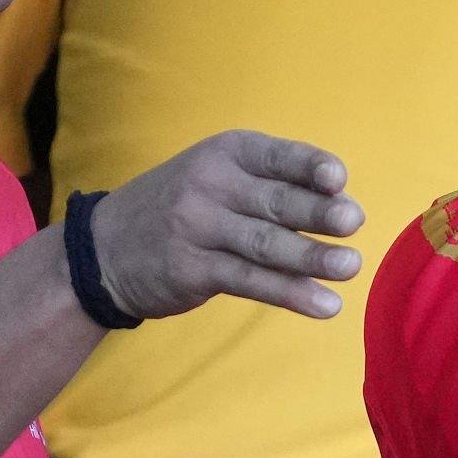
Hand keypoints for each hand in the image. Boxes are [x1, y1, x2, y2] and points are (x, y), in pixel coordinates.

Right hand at [90, 131, 364, 321]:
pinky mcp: (192, 270)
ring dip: (312, 257)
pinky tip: (324, 304)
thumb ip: (269, 184)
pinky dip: (291, 293)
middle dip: (317, 213)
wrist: (103, 248)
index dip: (308, 166)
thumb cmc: (180, 206)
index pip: (275, 157)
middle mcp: (209, 185)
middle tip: (354, 222)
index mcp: (224, 153)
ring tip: (351, 266)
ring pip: (265, 244)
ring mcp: (198, 228)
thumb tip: (339, 203)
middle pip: (274, 201)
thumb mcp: (215, 175)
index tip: (338, 180)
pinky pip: (250, 281)